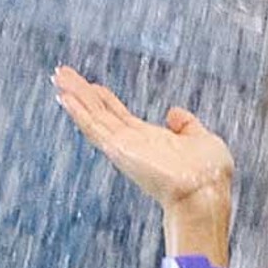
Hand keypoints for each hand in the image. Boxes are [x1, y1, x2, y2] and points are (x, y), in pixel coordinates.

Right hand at [52, 66, 235, 215]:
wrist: (207, 193)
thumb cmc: (209, 176)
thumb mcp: (202, 139)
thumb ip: (187, 126)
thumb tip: (174, 112)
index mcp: (150, 139)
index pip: (119, 115)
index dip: (104, 99)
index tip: (91, 85)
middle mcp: (132, 143)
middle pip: (100, 113)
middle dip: (81, 93)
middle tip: (62, 74)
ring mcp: (124, 147)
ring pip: (93, 117)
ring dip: (75, 96)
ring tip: (58, 77)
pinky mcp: (120, 149)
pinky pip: (95, 127)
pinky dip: (79, 112)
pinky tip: (65, 97)